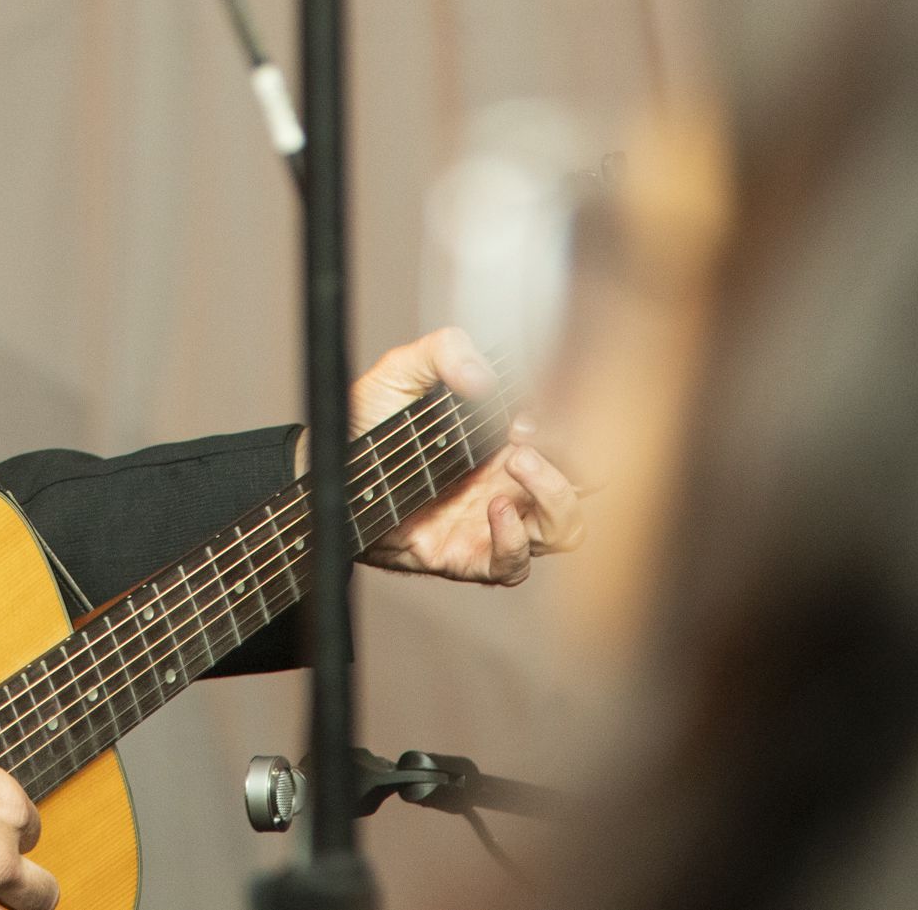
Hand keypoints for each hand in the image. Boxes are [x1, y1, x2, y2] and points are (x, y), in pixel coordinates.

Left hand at [314, 327, 583, 584]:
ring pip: (567, 526)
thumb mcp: (402, 373)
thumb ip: (443, 352)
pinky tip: (493, 510)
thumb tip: (483, 376)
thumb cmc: (368, 423)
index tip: (530, 405)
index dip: (568, 415)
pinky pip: (516, 565)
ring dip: (557, 495)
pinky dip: (514, 541)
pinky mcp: (471, 556)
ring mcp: (497, 519)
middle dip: (577, 452)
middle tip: (526, 432)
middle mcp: (513, 478)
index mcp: (510, 433)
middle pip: (589, 476)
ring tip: (519, 463)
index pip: (574, 426)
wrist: (328, 474)